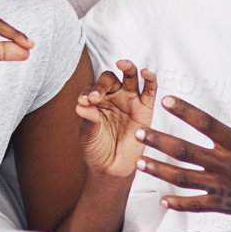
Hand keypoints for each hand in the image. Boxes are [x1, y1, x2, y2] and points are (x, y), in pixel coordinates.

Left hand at [73, 60, 157, 177]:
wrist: (111, 168)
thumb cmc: (97, 148)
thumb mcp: (88, 134)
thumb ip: (88, 119)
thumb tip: (81, 105)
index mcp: (97, 100)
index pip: (92, 87)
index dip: (88, 92)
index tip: (83, 103)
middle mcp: (114, 97)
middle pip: (110, 79)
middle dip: (102, 84)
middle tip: (95, 97)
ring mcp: (130, 101)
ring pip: (130, 77)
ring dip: (128, 67)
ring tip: (122, 63)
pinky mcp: (145, 109)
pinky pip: (150, 90)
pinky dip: (150, 79)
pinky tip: (146, 72)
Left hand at [133, 97, 230, 231]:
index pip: (206, 123)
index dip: (185, 111)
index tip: (165, 100)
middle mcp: (228, 164)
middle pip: (186, 151)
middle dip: (159, 141)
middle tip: (138, 133)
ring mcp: (224, 186)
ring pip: (184, 178)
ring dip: (159, 170)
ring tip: (139, 163)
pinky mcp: (226, 206)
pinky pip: (197, 205)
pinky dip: (178, 203)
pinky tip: (162, 200)